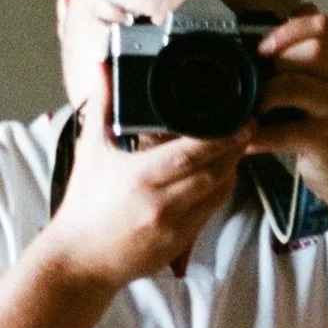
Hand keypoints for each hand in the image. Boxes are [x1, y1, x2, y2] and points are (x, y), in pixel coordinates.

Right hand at [45, 60, 252, 289]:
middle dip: (235, 149)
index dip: (224, 136)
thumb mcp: (91, 152)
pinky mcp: (181, 243)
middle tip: (247, 126)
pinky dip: (220, 191)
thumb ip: (102, 106)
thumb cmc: (84, 205)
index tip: (240, 119)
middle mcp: (164, 203)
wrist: (80, 259)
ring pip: (219, 192)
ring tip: (237, 147)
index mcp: (142, 177)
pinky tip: (220, 175)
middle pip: (215, 171)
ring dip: (232, 169)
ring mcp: (175, 226)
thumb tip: (102, 68)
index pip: (194, 153)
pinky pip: (211, 212)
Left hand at [248, 4, 327, 215]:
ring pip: (295, 85)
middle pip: (313, 48)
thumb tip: (298, 10)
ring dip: (264, 95)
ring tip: (254, 110)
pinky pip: (285, 130)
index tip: (264, 47)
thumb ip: (320, 55)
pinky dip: (261, 135)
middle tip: (259, 81)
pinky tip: (249, 140)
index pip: (324, 26)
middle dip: (277, 60)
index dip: (288, 29)